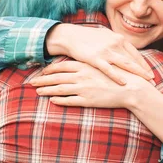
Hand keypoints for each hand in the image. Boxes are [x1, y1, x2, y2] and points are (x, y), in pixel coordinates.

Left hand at [29, 60, 153, 108]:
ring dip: (46, 90)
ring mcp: (83, 87)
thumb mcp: (104, 63)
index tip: (42, 72)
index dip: (50, 69)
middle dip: (42, 80)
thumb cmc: (120, 74)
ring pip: (59, 88)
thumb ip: (92, 62)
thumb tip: (84, 61)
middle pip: (56, 77)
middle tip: (31, 83)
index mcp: (85, 65)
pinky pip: (69, 100)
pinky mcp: (87, 99)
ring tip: (37, 92)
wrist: (131, 87)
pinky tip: (52, 101)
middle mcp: (81, 75)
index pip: (62, 66)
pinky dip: (59, 100)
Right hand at [45, 24, 153, 84]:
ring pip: (126, 64)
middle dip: (144, 72)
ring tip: (146, 83)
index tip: (151, 74)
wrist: (71, 36)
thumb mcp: (106, 37)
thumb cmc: (88, 38)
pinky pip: (109, 69)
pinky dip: (117, 76)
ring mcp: (106, 51)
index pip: (136, 54)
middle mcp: (115, 43)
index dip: (144, 65)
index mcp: (119, 38)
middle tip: (153, 82)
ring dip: (137, 74)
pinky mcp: (96, 58)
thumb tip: (127, 52)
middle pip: (134, 60)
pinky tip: (124, 83)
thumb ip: (117, 44)